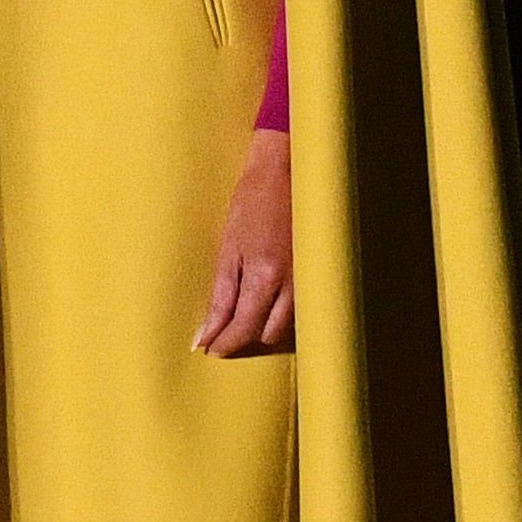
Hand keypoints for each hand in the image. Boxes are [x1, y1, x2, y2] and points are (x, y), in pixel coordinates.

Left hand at [197, 131, 294, 357]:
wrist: (285, 173)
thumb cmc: (251, 204)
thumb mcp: (227, 250)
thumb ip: (219, 297)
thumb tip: (205, 334)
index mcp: (264, 276)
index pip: (244, 329)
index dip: (225, 343)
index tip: (209, 348)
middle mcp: (292, 284)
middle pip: (267, 335)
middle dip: (245, 336)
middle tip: (223, 328)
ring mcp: (309, 280)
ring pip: (287, 326)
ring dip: (263, 326)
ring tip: (243, 312)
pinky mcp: (317, 274)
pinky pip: (300, 309)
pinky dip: (281, 312)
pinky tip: (266, 300)